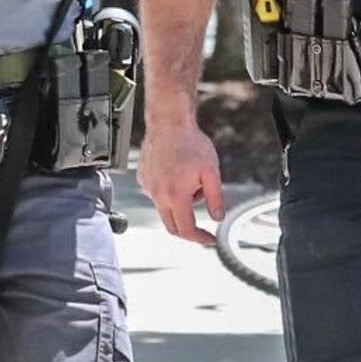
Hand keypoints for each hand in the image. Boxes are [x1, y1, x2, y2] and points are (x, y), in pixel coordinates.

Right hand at [141, 124, 226, 244]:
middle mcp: (157, 195)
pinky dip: (169, 193)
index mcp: (175, 196)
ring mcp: (147, 187)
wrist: (168, 122)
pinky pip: (157, 195)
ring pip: (165, 209)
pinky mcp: (143, 179)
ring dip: (180, 204)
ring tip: (191, 179)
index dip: (200, 238)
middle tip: (203, 225)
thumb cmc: (190, 143)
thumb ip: (215, 199)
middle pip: (172, 226)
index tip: (209, 239)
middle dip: (189, 228)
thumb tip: (218, 218)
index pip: (186, 229)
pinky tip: (178, 173)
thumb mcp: (211, 172)